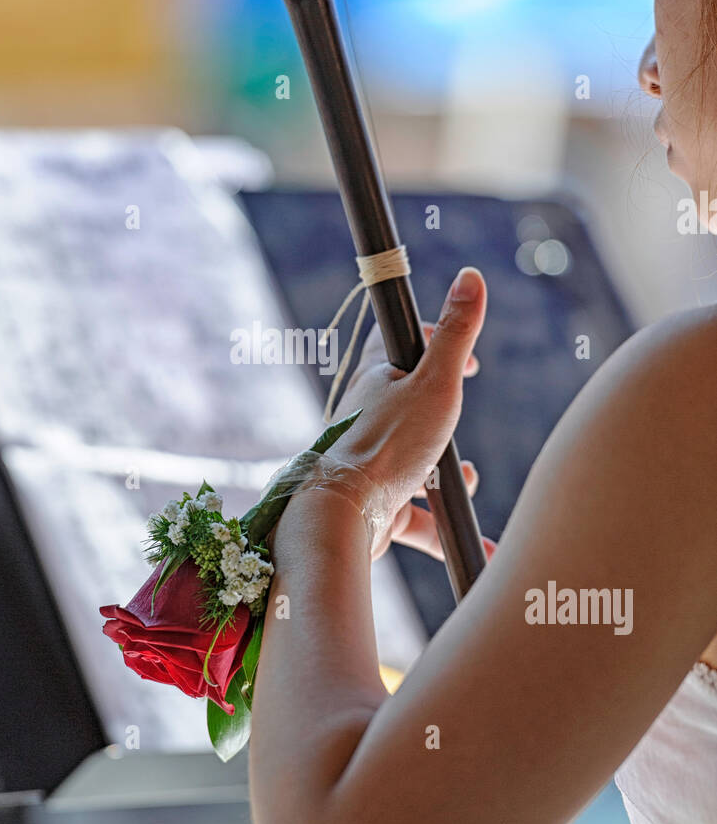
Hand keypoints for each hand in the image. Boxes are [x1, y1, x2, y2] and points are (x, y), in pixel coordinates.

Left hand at [325, 266, 490, 556]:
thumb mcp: (435, 382)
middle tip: (458, 426)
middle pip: (410, 411)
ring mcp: (370, 467)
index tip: (469, 364)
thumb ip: (456, 333)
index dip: (435, 346)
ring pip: (415, 466)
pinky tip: (479, 549)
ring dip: (447, 477)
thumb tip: (471, 274)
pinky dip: (444, 530)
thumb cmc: (388, 445)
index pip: (399, 350)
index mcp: (375, 383)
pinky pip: (416, 518)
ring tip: (464, 483)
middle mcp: (368, 422)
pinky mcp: (375, 509)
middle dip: (445, 422)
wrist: (343, 516)